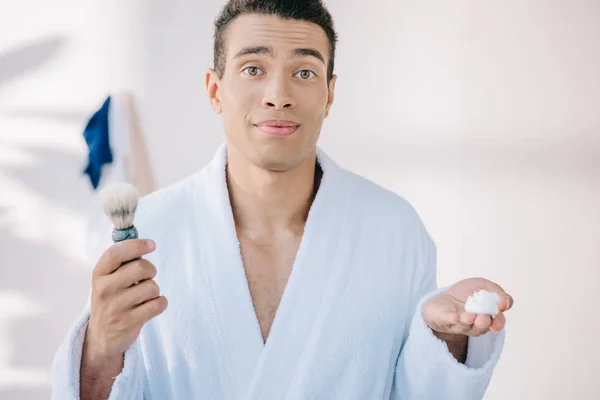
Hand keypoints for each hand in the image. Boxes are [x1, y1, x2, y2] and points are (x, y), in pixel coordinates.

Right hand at [84, 239, 167, 360]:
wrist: (102, 335)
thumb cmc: (111, 298)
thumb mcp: (108, 279)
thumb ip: (123, 262)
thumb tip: (146, 244)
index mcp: (99, 274)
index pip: (115, 253)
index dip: (137, 246)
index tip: (152, 245)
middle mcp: (104, 289)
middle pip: (141, 268)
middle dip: (151, 270)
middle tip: (147, 277)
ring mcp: (115, 307)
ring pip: (152, 287)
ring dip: (154, 290)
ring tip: (144, 296)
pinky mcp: (129, 322)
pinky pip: (158, 304)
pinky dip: (160, 303)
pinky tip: (150, 306)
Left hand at [423, 277, 513, 339]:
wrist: (442, 300)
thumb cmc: (465, 294)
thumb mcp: (482, 285)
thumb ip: (495, 290)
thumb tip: (503, 299)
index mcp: (488, 316)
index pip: (499, 321)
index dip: (500, 318)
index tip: (501, 306)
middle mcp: (475, 323)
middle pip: (483, 328)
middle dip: (485, 324)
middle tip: (484, 318)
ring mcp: (460, 323)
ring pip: (466, 326)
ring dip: (468, 321)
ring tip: (470, 316)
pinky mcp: (444, 320)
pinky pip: (448, 321)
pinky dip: (452, 319)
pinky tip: (455, 317)